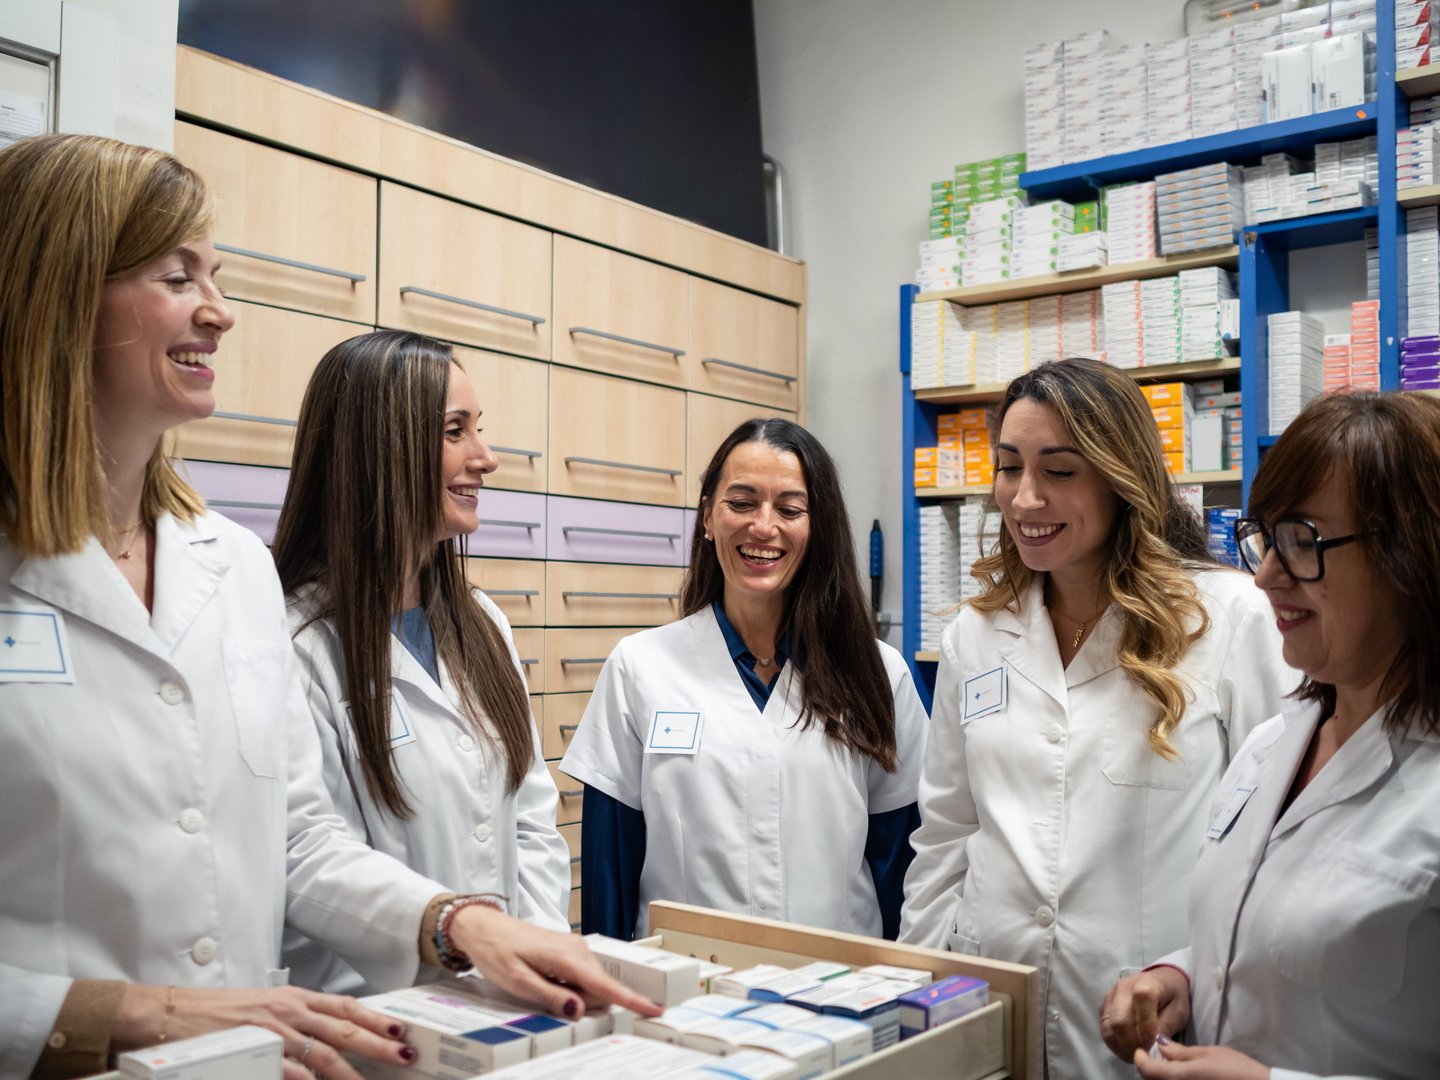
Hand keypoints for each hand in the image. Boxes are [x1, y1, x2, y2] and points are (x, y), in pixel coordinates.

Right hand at [115, 984, 412, 1079]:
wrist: (169, 1013)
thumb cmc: (217, 1013)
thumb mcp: (266, 1007)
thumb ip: (298, 1019)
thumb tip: (330, 1034)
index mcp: (294, 998)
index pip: (344, 1006)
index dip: (374, 1018)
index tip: (399, 1030)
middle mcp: (287, 1011)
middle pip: (342, 1029)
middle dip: (377, 1044)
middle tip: (404, 1057)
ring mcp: (270, 1032)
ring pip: (321, 1054)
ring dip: (349, 1073)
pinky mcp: (251, 1052)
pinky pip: (287, 1071)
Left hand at [448, 904, 661, 1018]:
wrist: (483, 927)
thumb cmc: (497, 952)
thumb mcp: (518, 982)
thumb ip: (551, 997)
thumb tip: (579, 1010)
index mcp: (567, 957)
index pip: (605, 985)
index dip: (631, 999)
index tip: (654, 1008)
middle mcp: (577, 949)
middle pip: (597, 988)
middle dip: (582, 1003)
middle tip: (544, 996)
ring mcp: (574, 947)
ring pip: (589, 982)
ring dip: (572, 994)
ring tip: (538, 984)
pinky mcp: (568, 949)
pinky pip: (580, 975)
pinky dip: (569, 985)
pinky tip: (545, 980)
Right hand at [1098, 965, 1190, 1061]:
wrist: (1160, 981)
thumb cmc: (1172, 997)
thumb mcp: (1178, 1011)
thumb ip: (1165, 1027)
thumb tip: (1152, 1046)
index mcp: (1146, 985)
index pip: (1140, 1002)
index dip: (1145, 1028)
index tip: (1152, 1044)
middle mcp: (1123, 988)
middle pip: (1118, 1021)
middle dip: (1131, 1044)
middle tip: (1144, 1054)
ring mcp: (1110, 996)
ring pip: (1107, 1028)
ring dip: (1121, 1047)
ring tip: (1136, 1053)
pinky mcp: (1103, 1006)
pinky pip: (1104, 1029)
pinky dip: (1115, 1043)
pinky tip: (1128, 1046)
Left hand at [1134, 1039, 1270, 1079]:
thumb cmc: (1237, 1071)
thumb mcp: (1208, 1054)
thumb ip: (1180, 1053)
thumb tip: (1160, 1046)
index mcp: (1177, 1078)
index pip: (1145, 1070)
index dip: (1139, 1058)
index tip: (1140, 1050)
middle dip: (1150, 1070)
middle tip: (1156, 1058)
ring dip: (1162, 1079)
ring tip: (1172, 1069)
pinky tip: (1185, 1078)